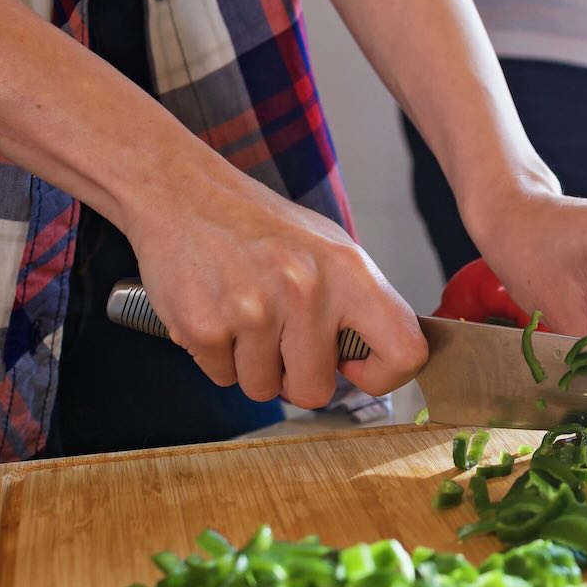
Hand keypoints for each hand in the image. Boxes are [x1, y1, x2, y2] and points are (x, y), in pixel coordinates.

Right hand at [126, 168, 426, 407]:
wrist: (182, 194)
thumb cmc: (262, 228)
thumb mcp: (331, 249)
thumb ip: (361, 305)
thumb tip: (381, 361)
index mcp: (349, 272)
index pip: (404, 351)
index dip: (383, 376)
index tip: (356, 368)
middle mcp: (305, 291)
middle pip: (314, 392)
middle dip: (296, 378)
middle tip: (282, 340)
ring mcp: (251, 311)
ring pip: (262, 390)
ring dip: (254, 366)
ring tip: (246, 317)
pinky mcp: (203, 328)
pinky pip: (222, 378)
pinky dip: (219, 357)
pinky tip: (219, 313)